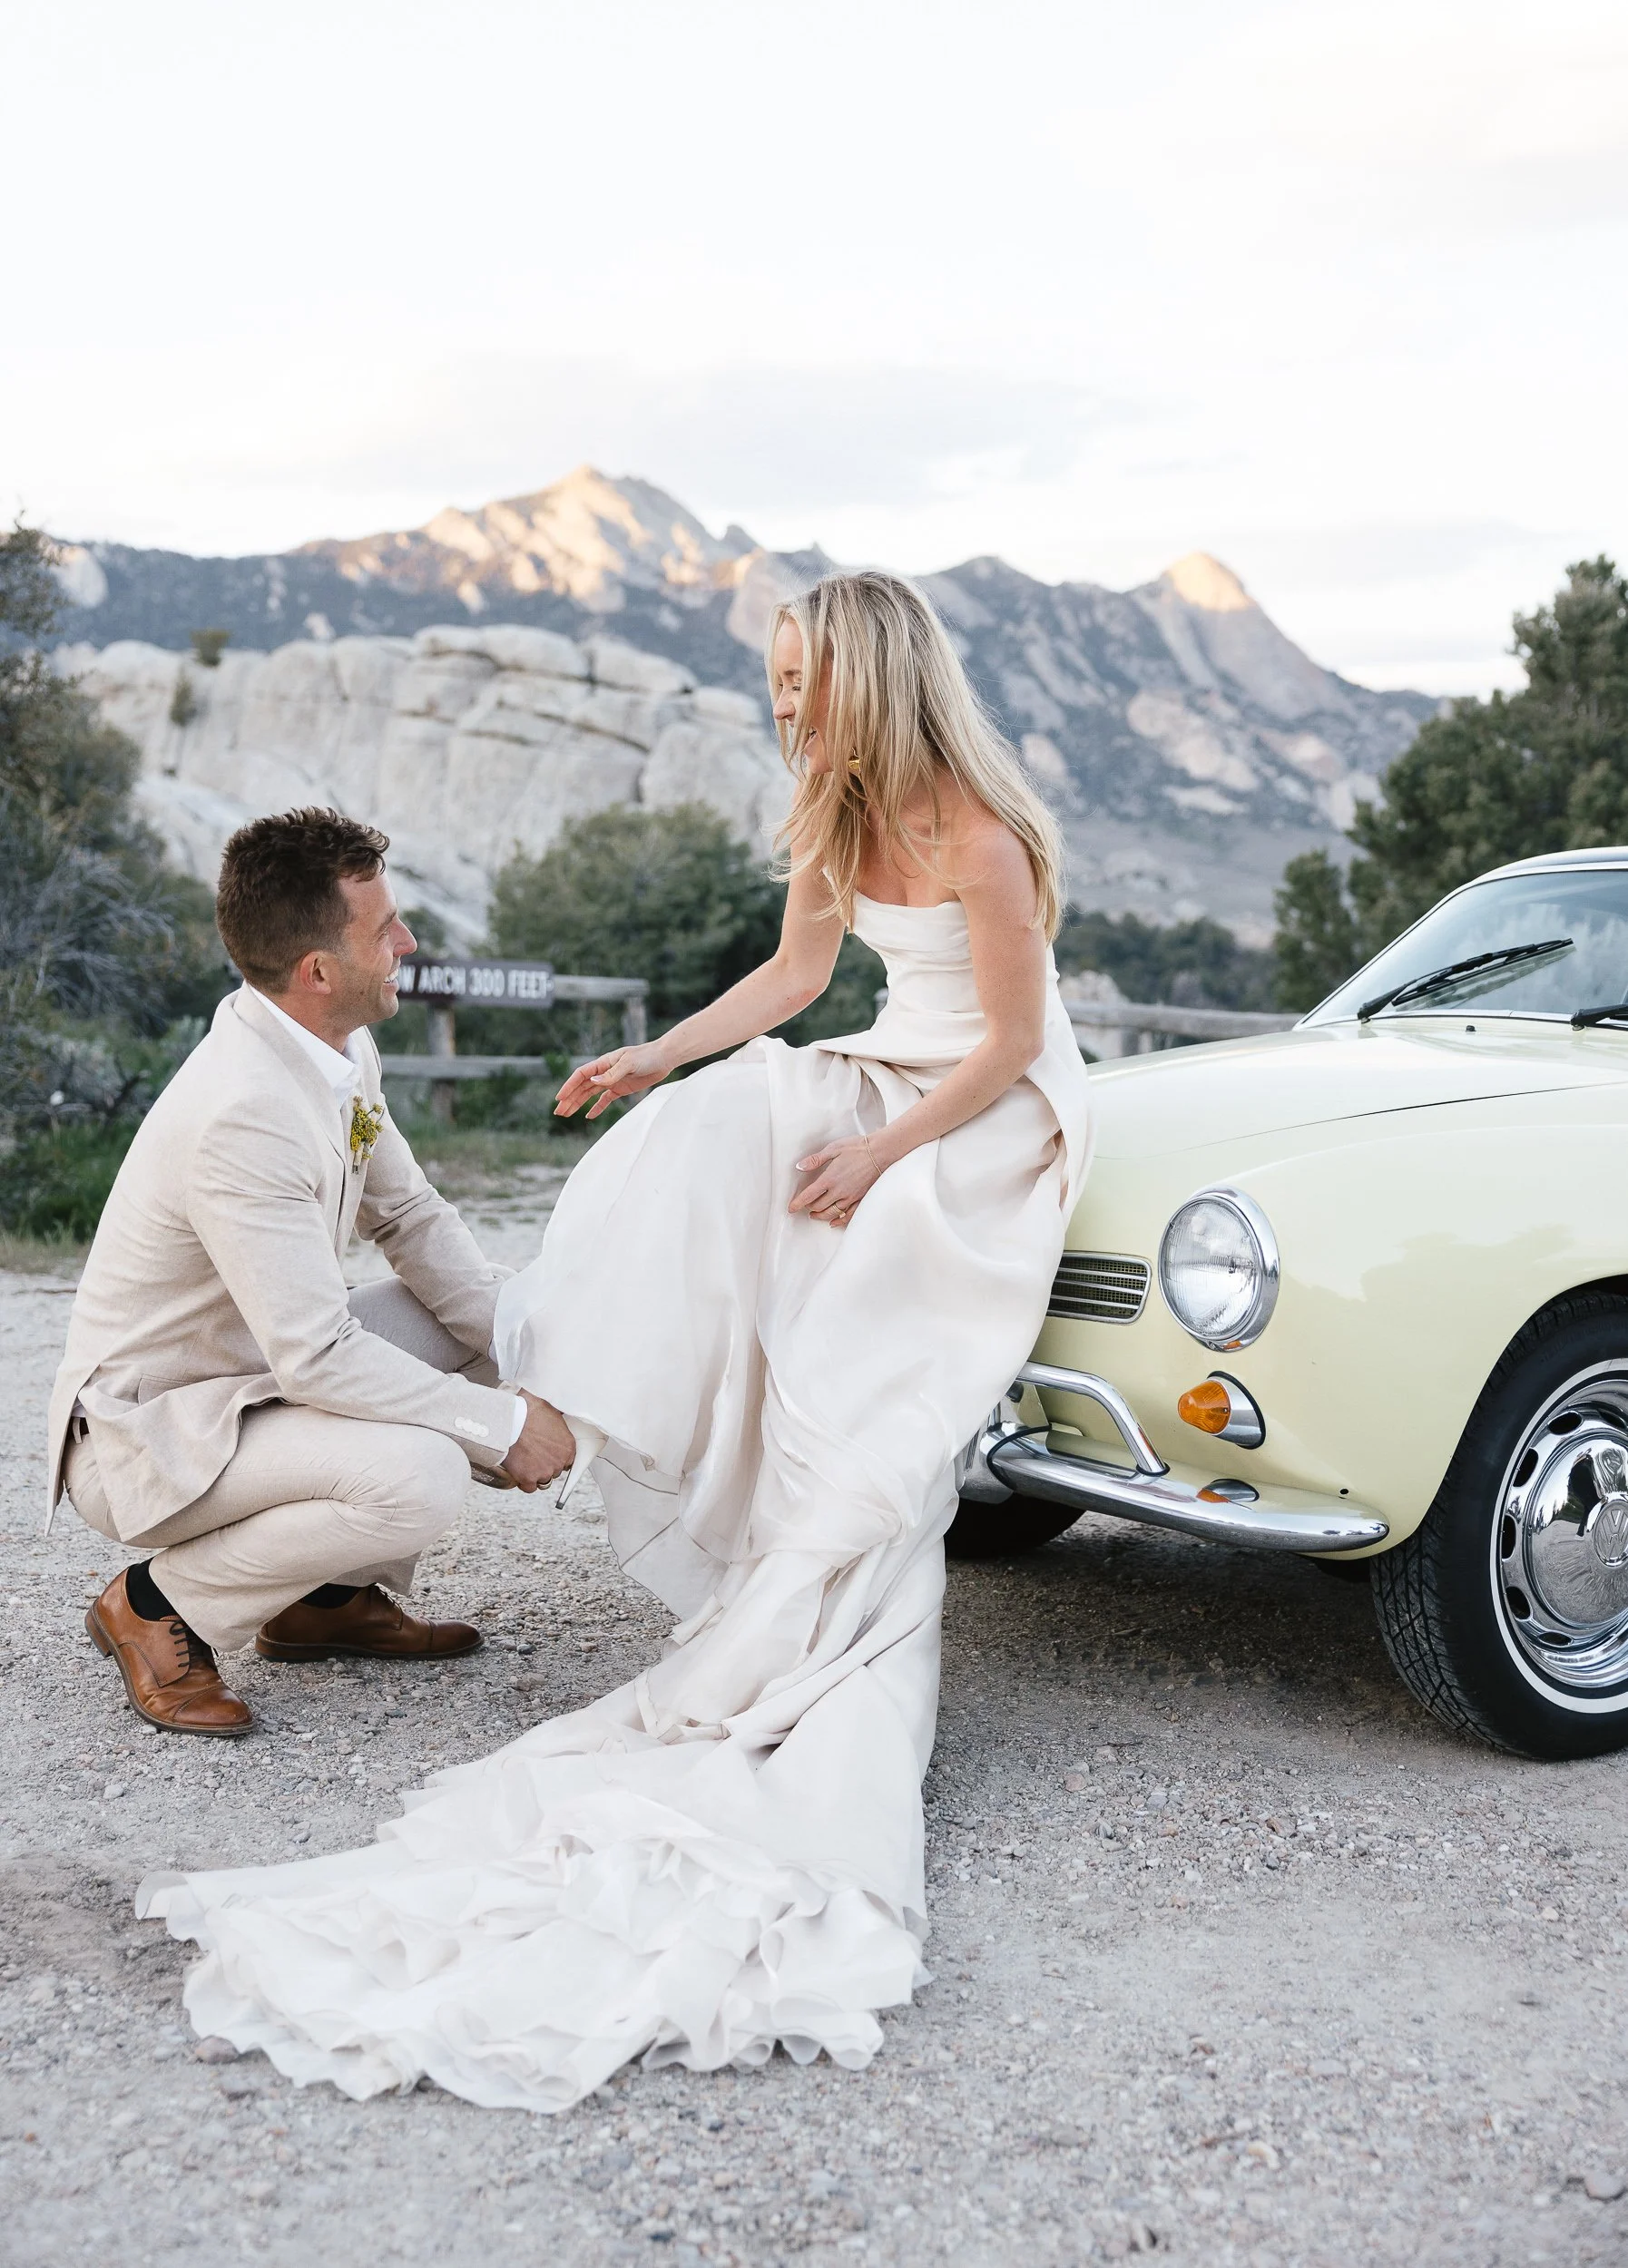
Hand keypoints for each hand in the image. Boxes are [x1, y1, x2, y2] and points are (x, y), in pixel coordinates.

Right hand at [501, 1390, 576, 1491]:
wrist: (510, 1421)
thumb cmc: (528, 1411)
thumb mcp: (551, 1410)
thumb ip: (557, 1420)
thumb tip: (558, 1411)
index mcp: (568, 1446)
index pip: (569, 1460)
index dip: (557, 1458)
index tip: (550, 1455)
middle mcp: (559, 1461)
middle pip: (555, 1470)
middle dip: (546, 1465)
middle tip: (534, 1455)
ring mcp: (544, 1472)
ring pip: (544, 1481)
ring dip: (537, 1475)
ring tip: (526, 1464)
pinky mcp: (528, 1479)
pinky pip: (529, 1487)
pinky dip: (524, 1482)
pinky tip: (519, 1473)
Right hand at [555, 1043, 669, 1119]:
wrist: (664, 1057)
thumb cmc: (646, 1056)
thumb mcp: (629, 1064)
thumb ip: (612, 1074)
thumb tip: (593, 1082)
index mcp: (603, 1063)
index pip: (580, 1075)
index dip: (569, 1086)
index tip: (559, 1098)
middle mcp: (605, 1072)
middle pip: (582, 1087)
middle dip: (569, 1099)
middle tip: (558, 1112)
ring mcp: (612, 1081)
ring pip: (590, 1094)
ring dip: (578, 1103)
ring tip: (566, 1114)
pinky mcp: (622, 1088)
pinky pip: (605, 1099)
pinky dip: (597, 1107)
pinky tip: (588, 1116)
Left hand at [789, 1134, 884, 1227]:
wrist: (881, 1152)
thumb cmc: (858, 1148)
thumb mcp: (833, 1149)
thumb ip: (815, 1160)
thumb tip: (800, 1166)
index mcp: (829, 1179)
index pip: (809, 1196)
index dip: (797, 1203)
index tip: (791, 1208)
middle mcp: (839, 1191)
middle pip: (819, 1206)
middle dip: (809, 1208)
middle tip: (804, 1207)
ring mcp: (851, 1197)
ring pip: (832, 1213)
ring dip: (821, 1216)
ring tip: (815, 1215)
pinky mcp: (861, 1199)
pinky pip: (849, 1215)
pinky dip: (840, 1221)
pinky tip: (834, 1223)